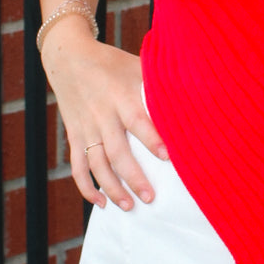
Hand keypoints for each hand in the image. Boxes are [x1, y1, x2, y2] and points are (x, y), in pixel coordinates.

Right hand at [39, 20, 167, 210]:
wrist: (68, 57)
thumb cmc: (111, 62)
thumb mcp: (136, 65)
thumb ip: (159, 82)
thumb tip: (195, 90)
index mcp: (122, 97)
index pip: (138, 122)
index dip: (152, 140)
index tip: (168, 158)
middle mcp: (103, 115)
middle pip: (118, 152)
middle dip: (134, 177)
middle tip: (150, 198)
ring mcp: (87, 127)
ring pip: (97, 164)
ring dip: (112, 188)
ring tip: (129, 206)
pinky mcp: (74, 135)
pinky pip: (78, 166)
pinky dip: (86, 186)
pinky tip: (100, 202)